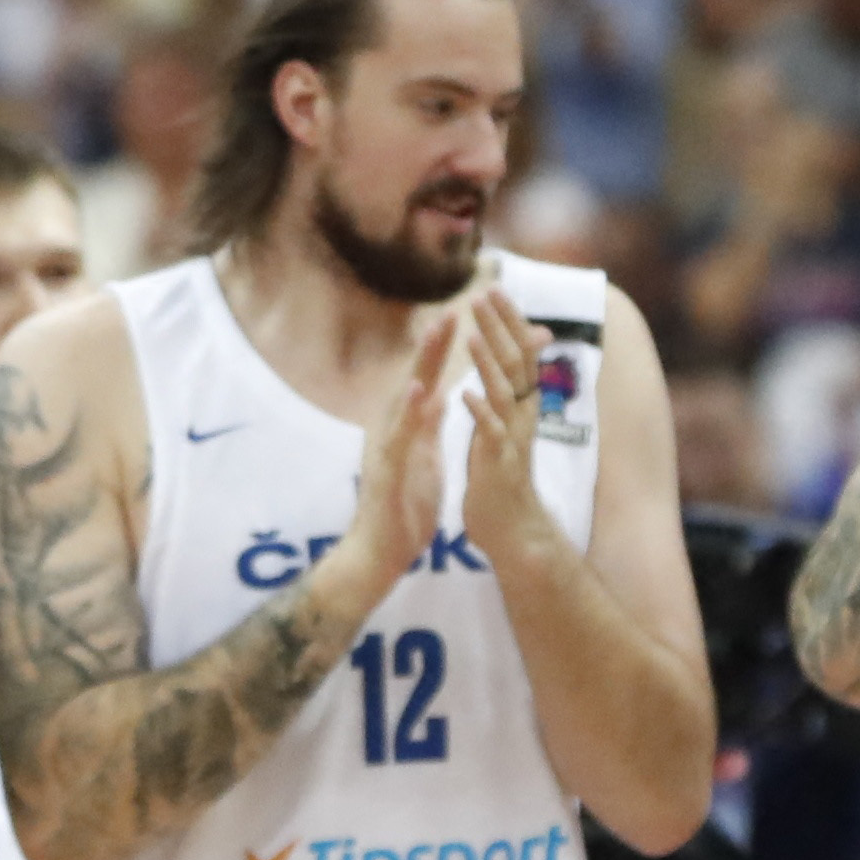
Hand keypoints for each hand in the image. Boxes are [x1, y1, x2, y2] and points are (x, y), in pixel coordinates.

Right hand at [318, 307, 463, 617]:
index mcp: (408, 424)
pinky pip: (398, 435)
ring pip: (405, 395)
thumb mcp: (423, 456)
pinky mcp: (386, 468)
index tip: (480, 323)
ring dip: (423, 362)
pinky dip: (408, 410)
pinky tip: (420, 389)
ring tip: (439, 330)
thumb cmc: (403, 508)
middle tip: (461, 306)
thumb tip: (437, 393)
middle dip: (439, 342)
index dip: (455, 350)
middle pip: (417, 375)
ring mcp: (386, 444)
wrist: (379, 553)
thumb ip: (427, 424)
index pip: (433, 379)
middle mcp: (393, 426)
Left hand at [448, 286, 564, 562]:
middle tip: (483, 293)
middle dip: (500, 328)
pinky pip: (490, 435)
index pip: (516, 353)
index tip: (492, 289)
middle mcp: (520, 416)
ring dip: (488, 364)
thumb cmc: (499, 476)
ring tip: (474, 337)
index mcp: (517, 405)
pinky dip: (480, 413)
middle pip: (515, 363)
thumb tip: (508, 360)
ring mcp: (510, 440)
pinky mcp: (498, 465)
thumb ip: (504, 392)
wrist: (509, 528)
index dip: (507, 322)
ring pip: (503, 394)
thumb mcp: (503, 426)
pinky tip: (465, 394)